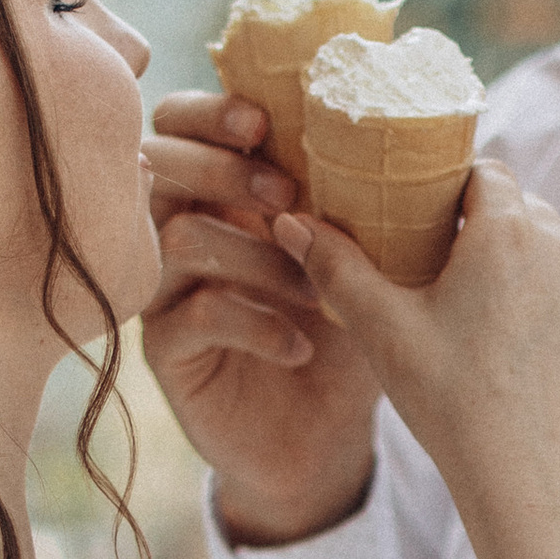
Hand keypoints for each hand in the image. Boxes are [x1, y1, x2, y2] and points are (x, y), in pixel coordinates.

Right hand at [140, 93, 383, 545]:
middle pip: (160, 163)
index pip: (187, 123)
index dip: (213, 111)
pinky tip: (301, 345)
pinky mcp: (169, 356)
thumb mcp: (370, 269)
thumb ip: (363, 207)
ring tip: (315, 289)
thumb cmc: (350, 343)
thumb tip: (399, 138)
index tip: (264, 122)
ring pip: (177, 239)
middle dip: (224, 169)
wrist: (324, 447)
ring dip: (253, 253)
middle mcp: (184, 231)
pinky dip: (253, 323)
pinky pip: (188, 319)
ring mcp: (169, 294)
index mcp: (226, 194)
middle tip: (286, 198)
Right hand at [286, 166, 559, 558]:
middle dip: (491, 235)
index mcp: (508, 231)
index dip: (453, 191)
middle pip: (526, 214)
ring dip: (529, 278)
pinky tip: (530, 364)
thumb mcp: (382, 333)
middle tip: (450, 277)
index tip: (428, 221)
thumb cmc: (452, 405)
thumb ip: (337, 268)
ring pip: (559, 263)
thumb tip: (293, 222)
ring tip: (490, 327)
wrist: (531, 484)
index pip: (484, 174)